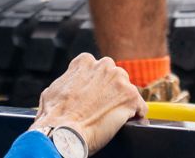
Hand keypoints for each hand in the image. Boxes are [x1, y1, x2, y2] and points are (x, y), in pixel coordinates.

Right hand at [31, 53, 145, 153]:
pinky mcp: (131, 97)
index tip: (94, 97)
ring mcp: (119, 80)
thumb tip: (71, 87)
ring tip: (112, 118)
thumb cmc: (55, 116)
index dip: (97, 85)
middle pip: (116, 78)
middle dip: (112, 92)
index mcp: (85, 62)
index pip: (98, 70)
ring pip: (128, 91)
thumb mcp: (53, 89)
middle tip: (103, 109)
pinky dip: (136, 116)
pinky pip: (140, 107)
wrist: (64, 133)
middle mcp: (104, 66)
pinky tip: (125, 123)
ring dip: (123, 103)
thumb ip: (68, 81)